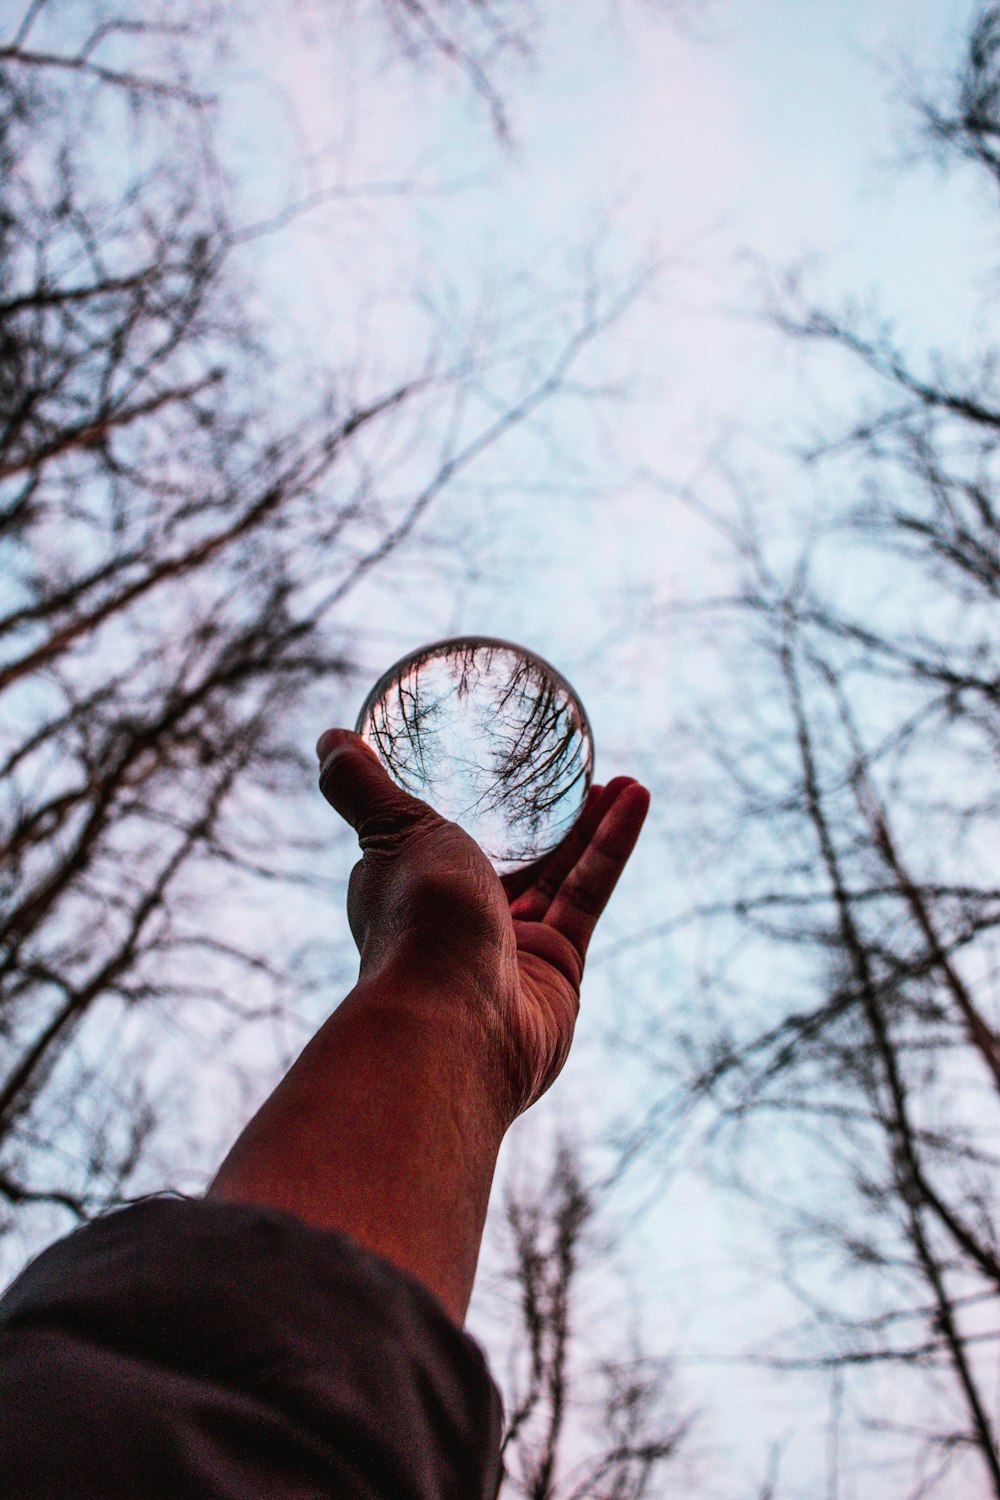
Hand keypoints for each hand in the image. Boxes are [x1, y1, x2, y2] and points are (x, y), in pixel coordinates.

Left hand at [317, 729, 649, 1124]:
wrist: (459, 1016)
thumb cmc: (416, 919)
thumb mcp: (390, 830)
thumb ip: (362, 786)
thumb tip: (329, 737)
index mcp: (410, 895)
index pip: (437, 847)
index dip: (471, 809)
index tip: (500, 770)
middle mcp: (459, 927)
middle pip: (512, 864)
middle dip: (549, 820)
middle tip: (581, 776)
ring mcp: (510, 953)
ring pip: (558, 878)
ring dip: (592, 826)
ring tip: (626, 781)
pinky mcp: (559, 968)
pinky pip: (588, 895)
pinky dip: (612, 845)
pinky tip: (635, 799)